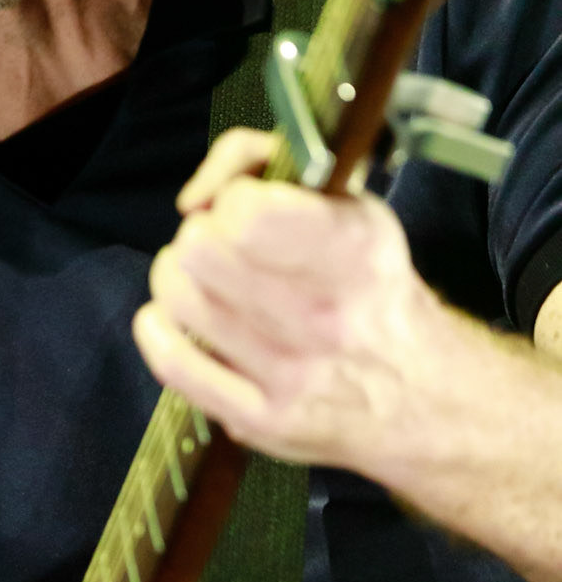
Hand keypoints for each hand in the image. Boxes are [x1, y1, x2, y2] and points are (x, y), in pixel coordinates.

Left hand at [131, 128, 441, 477]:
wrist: (424, 396)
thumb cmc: (373, 288)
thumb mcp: (351, 202)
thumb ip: (264, 162)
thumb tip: (195, 198)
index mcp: (356, 249)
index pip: (248, 210)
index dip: (231, 199)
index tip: (243, 209)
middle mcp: (327, 313)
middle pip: (201, 249)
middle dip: (201, 238)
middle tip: (220, 249)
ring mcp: (293, 371)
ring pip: (179, 298)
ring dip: (178, 279)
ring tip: (203, 282)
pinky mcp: (263, 419)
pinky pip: (173, 363)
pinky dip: (157, 330)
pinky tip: (171, 320)